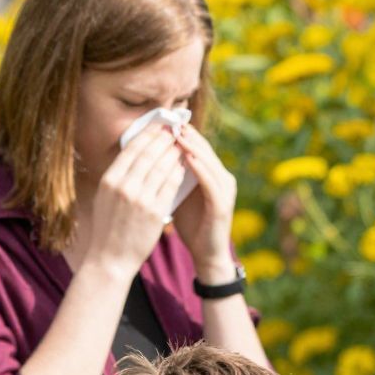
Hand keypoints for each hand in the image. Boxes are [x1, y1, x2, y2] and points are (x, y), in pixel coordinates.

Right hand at [79, 121, 186, 282]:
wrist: (110, 258)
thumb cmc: (108, 227)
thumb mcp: (106, 197)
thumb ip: (118, 176)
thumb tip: (134, 153)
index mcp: (109, 180)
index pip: (131, 150)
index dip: (148, 135)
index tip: (159, 126)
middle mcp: (124, 187)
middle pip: (148, 155)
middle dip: (164, 140)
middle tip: (175, 130)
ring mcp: (140, 199)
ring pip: (162, 168)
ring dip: (174, 154)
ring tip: (182, 145)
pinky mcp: (155, 212)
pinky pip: (170, 186)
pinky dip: (178, 173)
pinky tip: (183, 166)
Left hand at [169, 123, 238, 279]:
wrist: (206, 254)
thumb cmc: (191, 225)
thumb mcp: (178, 194)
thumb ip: (170, 176)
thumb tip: (149, 157)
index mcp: (211, 175)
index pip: (197, 147)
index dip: (182, 133)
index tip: (164, 121)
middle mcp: (222, 179)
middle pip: (205, 150)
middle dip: (188, 135)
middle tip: (171, 120)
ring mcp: (225, 191)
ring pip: (209, 162)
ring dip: (194, 147)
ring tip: (178, 134)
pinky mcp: (223, 204)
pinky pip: (211, 182)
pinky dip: (200, 168)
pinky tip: (187, 158)